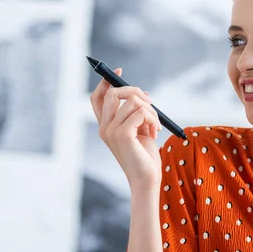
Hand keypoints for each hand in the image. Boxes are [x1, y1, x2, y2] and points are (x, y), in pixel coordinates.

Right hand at [90, 68, 162, 192]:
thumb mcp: (139, 131)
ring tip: (155, 126)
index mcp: (105, 126)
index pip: (97, 97)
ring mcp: (111, 131)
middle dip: (135, 91)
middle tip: (150, 102)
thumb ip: (134, 114)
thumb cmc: (145, 157)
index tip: (120, 71)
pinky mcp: (122, 134)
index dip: (106, 81)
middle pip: (113, 93)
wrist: (147, 180)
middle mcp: (104, 128)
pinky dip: (154, 119)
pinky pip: (141, 112)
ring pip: (132, 101)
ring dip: (151, 110)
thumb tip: (140, 94)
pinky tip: (155, 133)